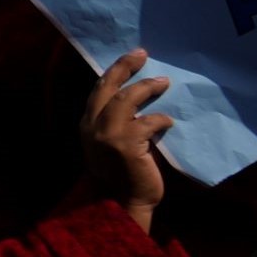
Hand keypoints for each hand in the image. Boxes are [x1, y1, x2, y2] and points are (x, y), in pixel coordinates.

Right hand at [79, 47, 177, 229]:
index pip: (99, 90)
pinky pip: (147, 122)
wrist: (124, 202)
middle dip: (124, 67)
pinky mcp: (126, 144)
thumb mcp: (112, 143)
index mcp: (87, 124)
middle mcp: (92, 126)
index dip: (114, 71)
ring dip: (146, 88)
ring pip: (126, 99)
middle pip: (108, 86)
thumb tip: (140, 99)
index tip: (132, 57)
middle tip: (141, 54)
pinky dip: (160, 119)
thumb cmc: (123, 173)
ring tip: (163, 82)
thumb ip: (119, 123)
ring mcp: (107, 135)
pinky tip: (169, 122)